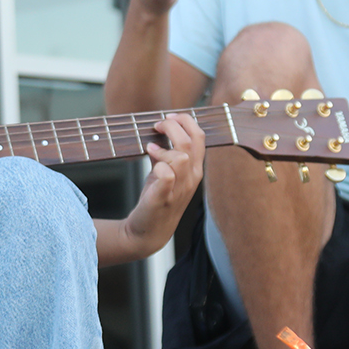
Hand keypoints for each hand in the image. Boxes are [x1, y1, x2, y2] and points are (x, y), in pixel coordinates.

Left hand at [112, 113, 205, 260]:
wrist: (148, 232)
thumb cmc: (157, 199)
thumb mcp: (165, 172)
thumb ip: (165, 153)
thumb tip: (159, 133)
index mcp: (195, 169)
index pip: (199, 136)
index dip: (185, 120)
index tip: (168, 117)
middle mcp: (191, 178)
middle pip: (191, 141)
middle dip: (173, 126)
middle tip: (157, 125)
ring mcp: (179, 189)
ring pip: (181, 156)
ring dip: (164, 147)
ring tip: (151, 148)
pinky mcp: (163, 198)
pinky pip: (166, 175)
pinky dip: (158, 164)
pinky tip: (150, 161)